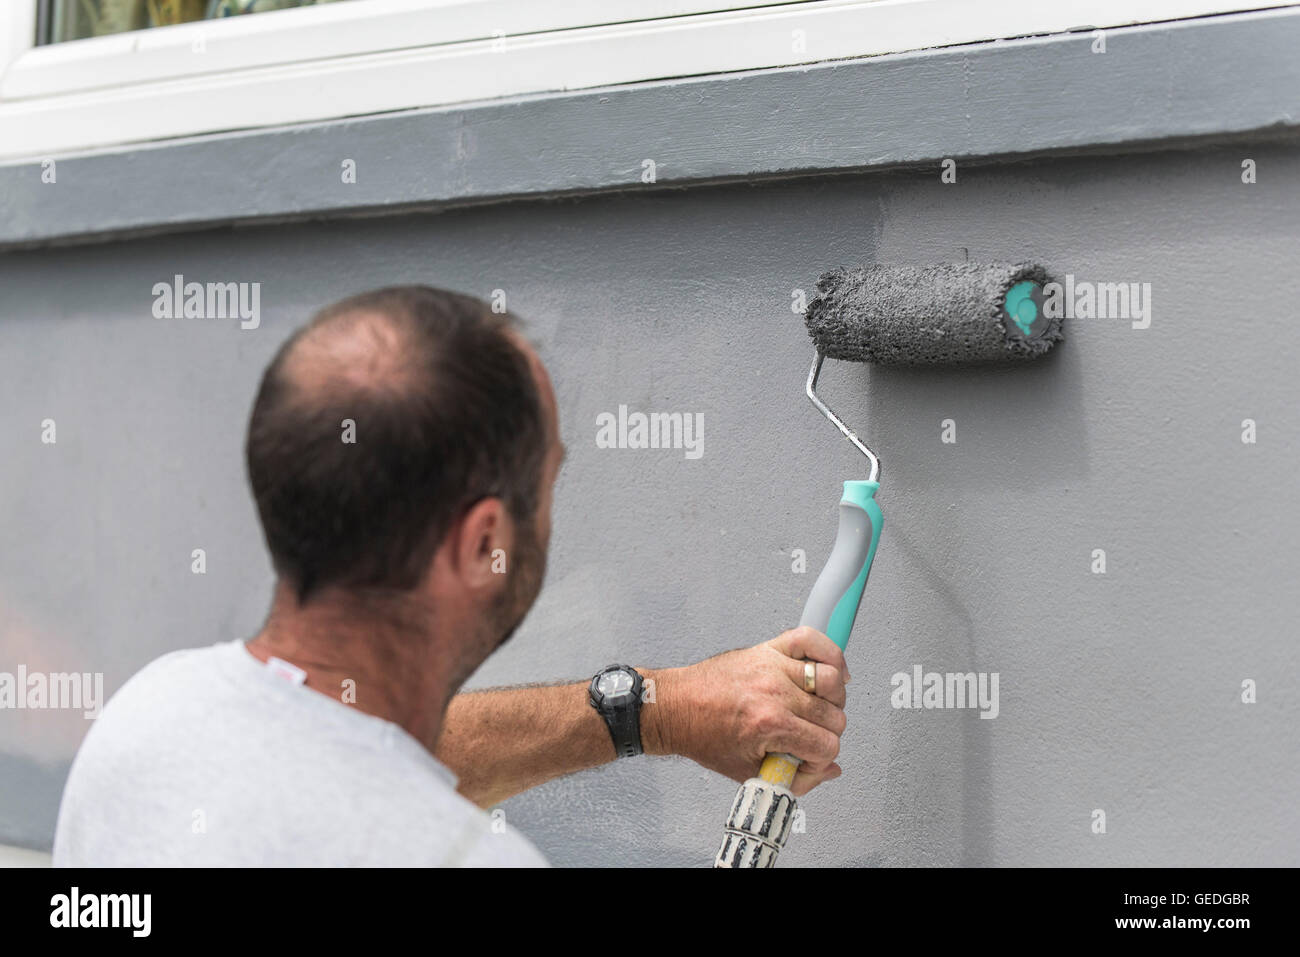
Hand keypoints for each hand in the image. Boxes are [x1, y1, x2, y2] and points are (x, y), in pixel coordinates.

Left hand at [643, 626, 849, 796]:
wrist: (675, 708)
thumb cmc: (702, 735)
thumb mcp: (746, 770)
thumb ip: (792, 777)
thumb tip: (828, 770)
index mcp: (769, 724)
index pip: (826, 745)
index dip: (819, 759)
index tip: (806, 759)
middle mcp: (775, 692)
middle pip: (834, 716)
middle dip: (825, 733)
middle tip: (807, 737)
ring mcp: (773, 666)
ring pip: (832, 679)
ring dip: (832, 698)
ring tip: (817, 708)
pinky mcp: (767, 649)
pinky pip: (810, 639)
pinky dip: (828, 652)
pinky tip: (830, 670)